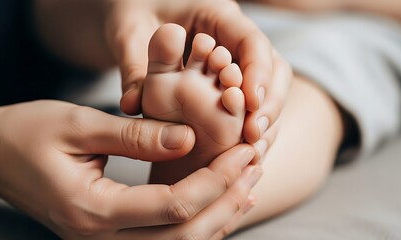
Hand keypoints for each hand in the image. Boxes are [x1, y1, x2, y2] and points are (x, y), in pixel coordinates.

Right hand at [0, 100, 260, 238]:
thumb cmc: (28, 134)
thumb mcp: (78, 124)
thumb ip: (136, 134)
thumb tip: (189, 139)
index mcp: (92, 210)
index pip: (173, 207)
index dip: (216, 180)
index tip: (243, 151)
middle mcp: (100, 238)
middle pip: (184, 236)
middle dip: (227, 201)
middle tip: (254, 166)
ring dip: (219, 216)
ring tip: (248, 183)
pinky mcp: (109, 235)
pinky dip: (199, 223)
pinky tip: (221, 203)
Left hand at [104, 0, 291, 145]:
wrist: (136, 13)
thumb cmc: (135, 13)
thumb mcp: (128, 34)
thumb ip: (134, 68)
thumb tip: (132, 103)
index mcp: (217, 15)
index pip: (251, 42)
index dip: (257, 74)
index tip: (249, 104)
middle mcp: (234, 38)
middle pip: (272, 67)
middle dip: (268, 102)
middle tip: (252, 133)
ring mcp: (237, 59)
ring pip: (270, 86)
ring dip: (265, 117)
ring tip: (253, 147)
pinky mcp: (232, 79)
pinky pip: (254, 100)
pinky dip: (254, 123)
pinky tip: (247, 146)